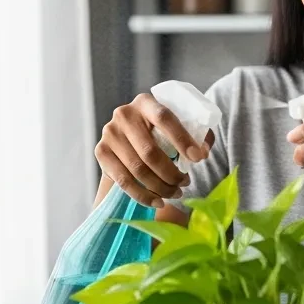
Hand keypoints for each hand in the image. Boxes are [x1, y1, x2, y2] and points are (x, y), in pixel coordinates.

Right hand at [96, 92, 212, 207]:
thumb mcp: (179, 125)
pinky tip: (158, 201)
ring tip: (175, 193)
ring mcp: (110, 133)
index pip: (165, 118)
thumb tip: (202, 153)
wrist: (130, 138)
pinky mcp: (101, 151)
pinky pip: (124, 180)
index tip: (198, 159)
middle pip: (150, 151)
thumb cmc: (160, 132)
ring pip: (138, 169)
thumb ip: (197, 134)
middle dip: (172, 173)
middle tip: (185, 183)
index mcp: (146, 102)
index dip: (182, 139)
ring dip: (160, 187)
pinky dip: (143, 195)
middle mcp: (124, 114)